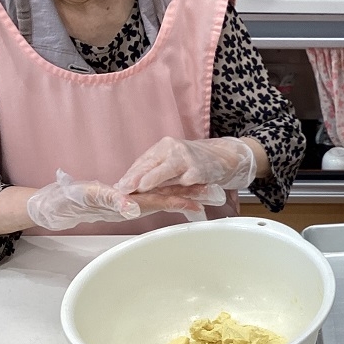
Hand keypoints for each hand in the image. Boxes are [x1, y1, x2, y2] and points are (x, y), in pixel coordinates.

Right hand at [27, 169, 205, 230]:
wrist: (59, 203)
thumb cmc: (73, 200)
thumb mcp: (92, 196)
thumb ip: (113, 200)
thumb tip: (132, 206)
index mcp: (129, 202)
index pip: (161, 200)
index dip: (181, 200)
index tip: (202, 201)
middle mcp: (134, 204)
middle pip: (167, 199)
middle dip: (190, 196)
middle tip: (214, 194)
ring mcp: (130, 202)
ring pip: (161, 198)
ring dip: (182, 195)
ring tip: (204, 193)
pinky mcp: (125, 198)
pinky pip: (149, 196)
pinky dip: (165, 194)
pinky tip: (177, 194)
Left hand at [114, 136, 256, 205]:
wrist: (225, 156)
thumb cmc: (195, 161)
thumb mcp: (172, 162)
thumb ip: (155, 171)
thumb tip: (129, 185)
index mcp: (163, 148)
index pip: (142, 162)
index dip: (130, 176)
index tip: (119, 187)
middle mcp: (172, 150)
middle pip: (151, 165)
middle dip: (136, 178)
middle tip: (123, 189)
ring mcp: (186, 159)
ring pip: (166, 171)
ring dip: (153, 182)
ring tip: (140, 189)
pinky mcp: (199, 170)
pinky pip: (186, 181)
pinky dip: (178, 189)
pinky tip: (169, 195)